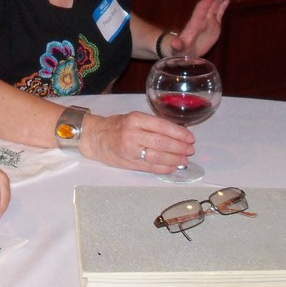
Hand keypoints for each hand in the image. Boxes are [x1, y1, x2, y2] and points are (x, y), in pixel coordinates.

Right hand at [80, 112, 195, 171]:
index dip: (179, 133)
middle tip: (190, 149)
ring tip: (184, 159)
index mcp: (135, 119)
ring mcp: (130, 150)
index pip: (161, 126)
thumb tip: (178, 133)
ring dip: (174, 159)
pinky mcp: (129, 163)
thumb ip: (152, 124)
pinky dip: (164, 168)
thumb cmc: (117, 125)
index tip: (190, 137)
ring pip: (157, 156)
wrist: (95, 137)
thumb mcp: (133, 118)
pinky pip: (150, 167)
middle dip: (179, 147)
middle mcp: (132, 134)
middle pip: (161, 142)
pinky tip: (173, 167)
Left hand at [169, 0, 230, 56]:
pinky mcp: (213, 26)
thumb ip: (178, 45)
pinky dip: (223, 5)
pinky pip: (219, 13)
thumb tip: (175, 44)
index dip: (207, 1)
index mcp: (195, 23)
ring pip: (216, 5)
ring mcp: (208, 21)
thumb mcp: (179, 49)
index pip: (202, 9)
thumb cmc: (181, 51)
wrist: (184, 52)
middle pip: (210, 2)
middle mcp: (203, 19)